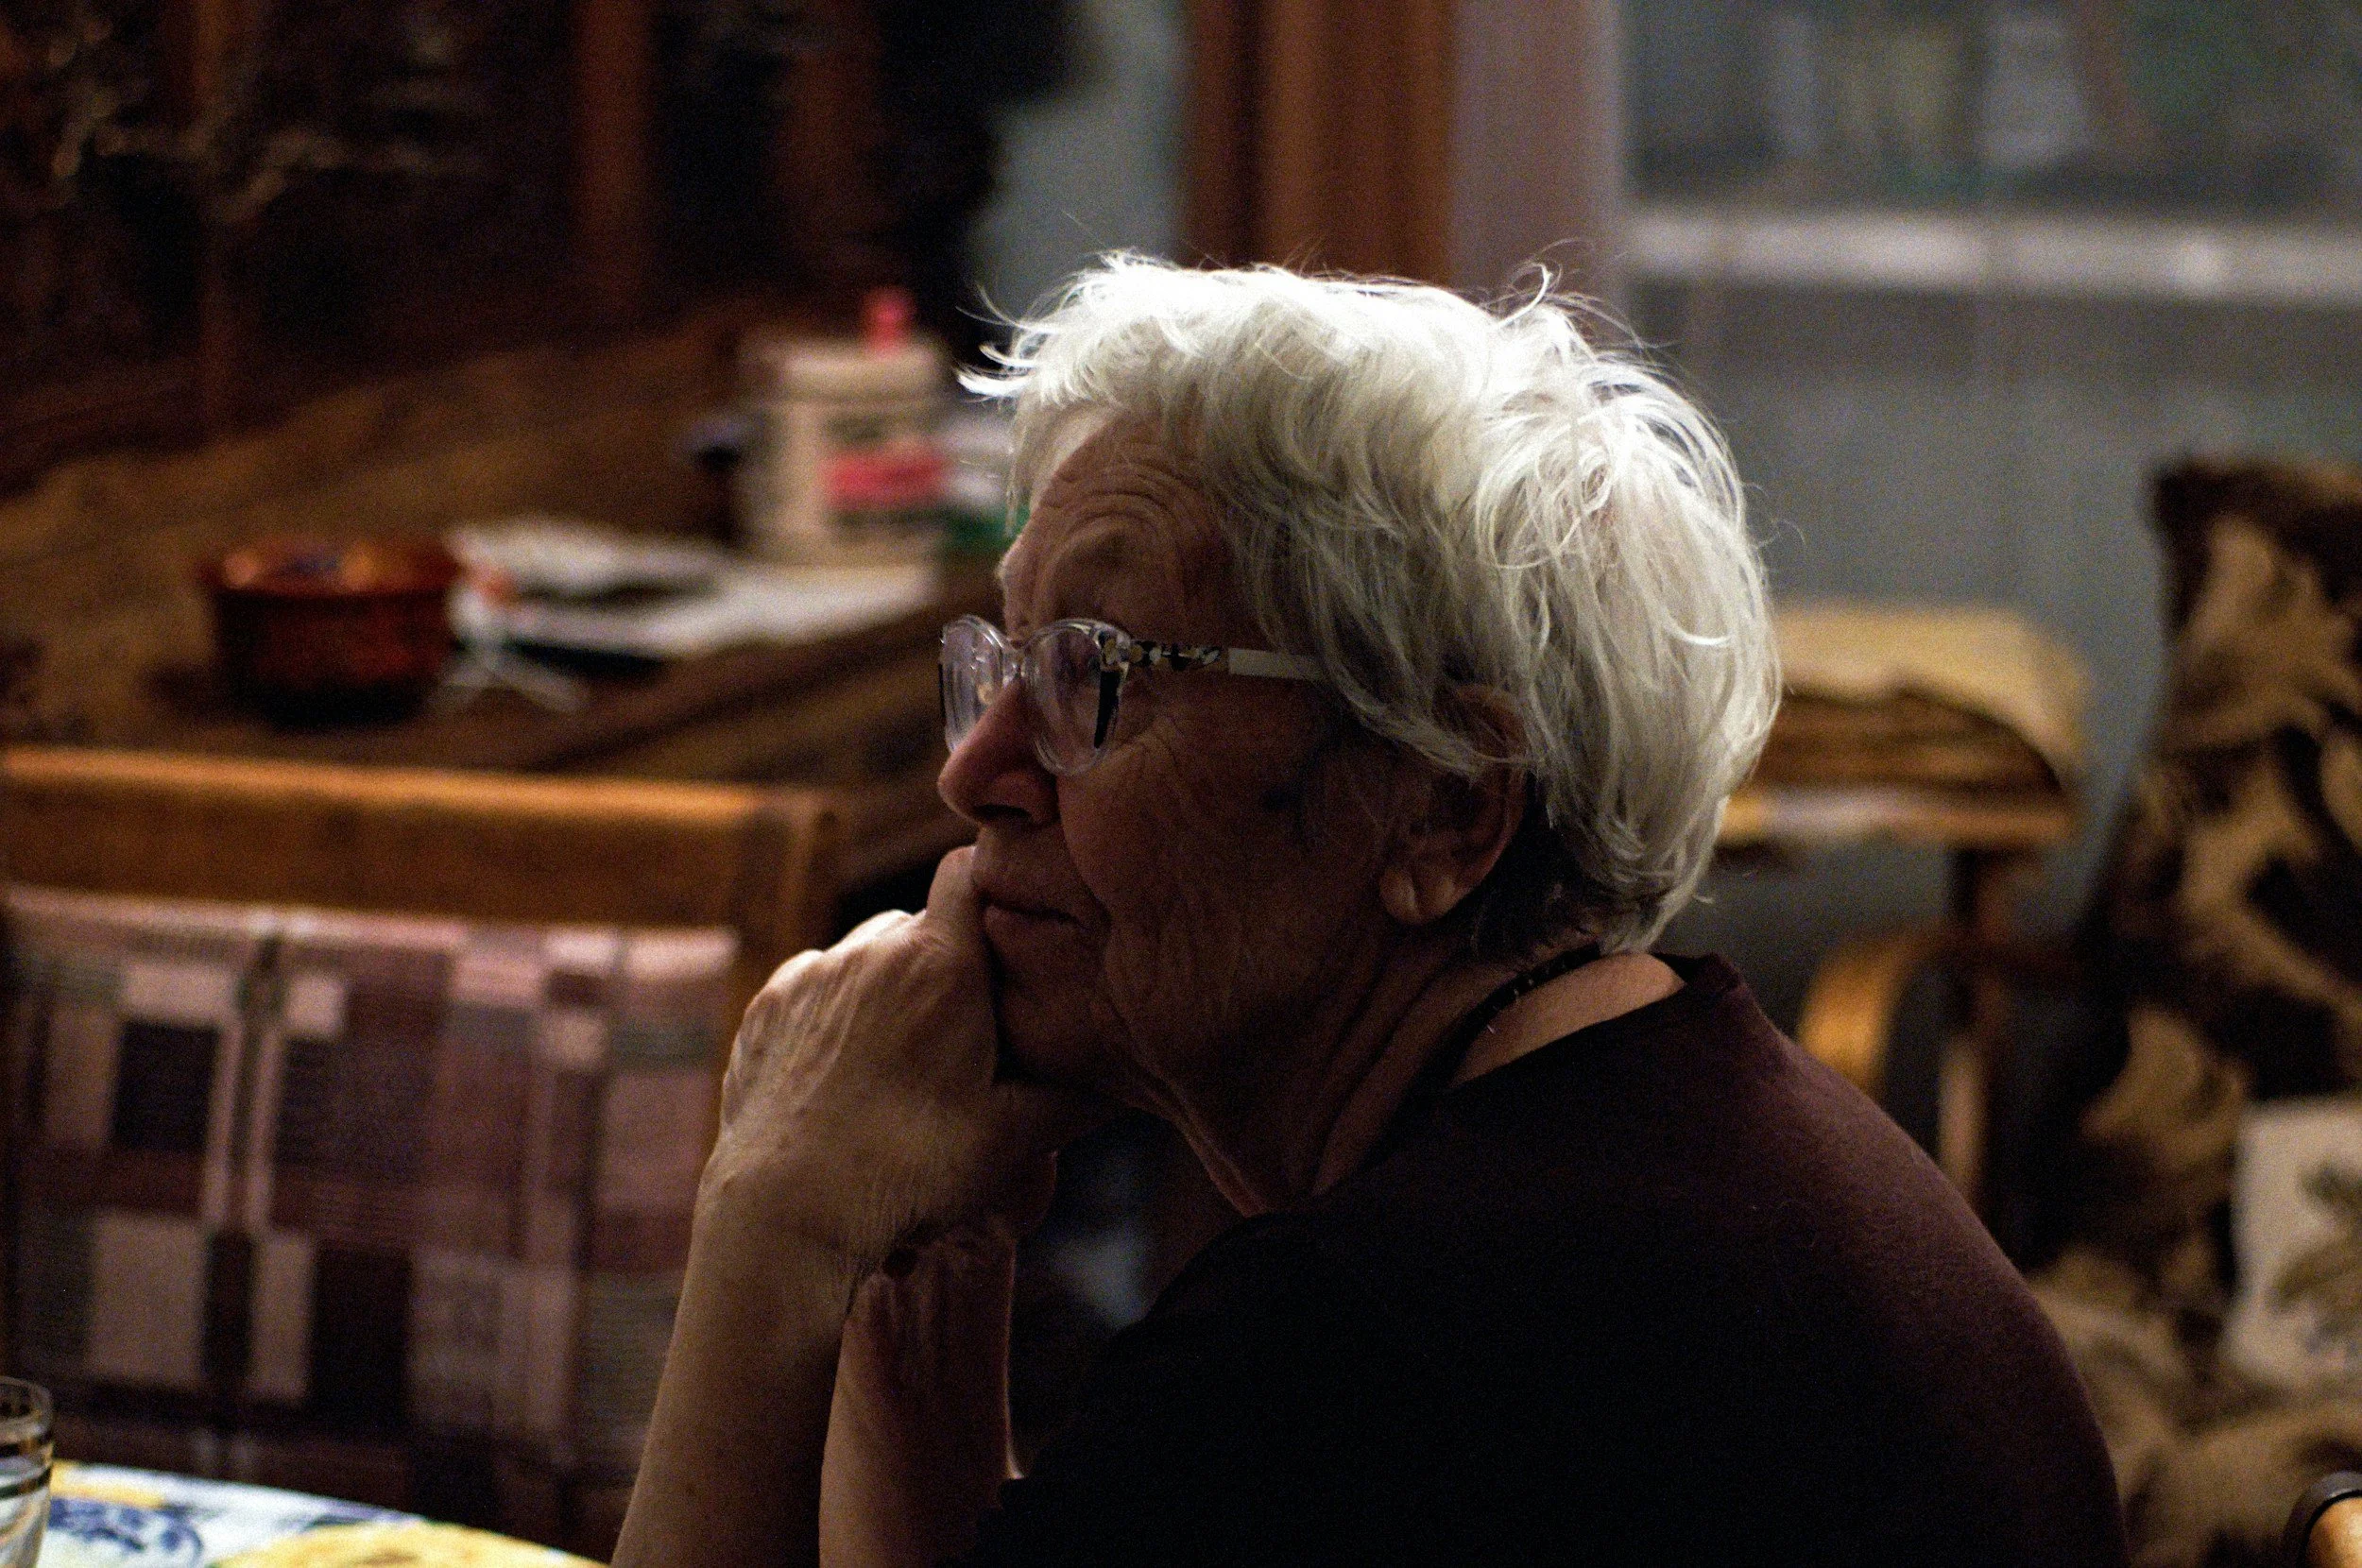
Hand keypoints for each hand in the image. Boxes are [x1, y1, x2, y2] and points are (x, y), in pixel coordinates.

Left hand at [704, 847, 1102, 1278]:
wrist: (788, 1215)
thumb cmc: (912, 1174)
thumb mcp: (1017, 1139)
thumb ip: (1077, 1093)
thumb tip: (1129, 1073)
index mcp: (942, 965)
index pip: (970, 869)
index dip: (992, 890)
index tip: (1006, 935)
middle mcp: (871, 951)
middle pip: (923, 924)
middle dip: (947, 965)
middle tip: (964, 1037)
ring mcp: (811, 976)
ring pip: (866, 954)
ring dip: (889, 988)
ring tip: (901, 1066)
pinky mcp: (767, 1008)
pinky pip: (816, 987)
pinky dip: (836, 1015)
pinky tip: (847, 1077)